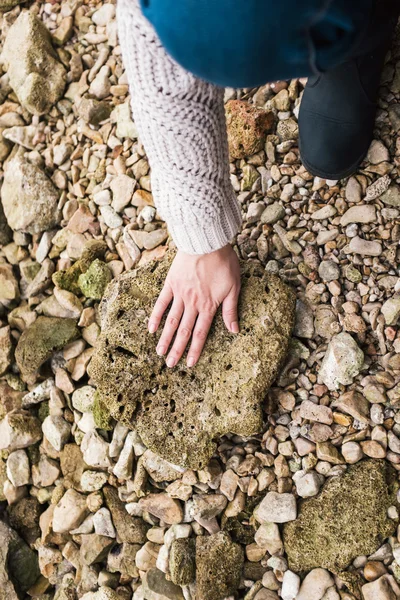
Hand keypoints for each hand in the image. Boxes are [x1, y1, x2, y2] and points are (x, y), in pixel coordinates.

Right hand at [148, 244, 240, 367]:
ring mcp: (180, 294)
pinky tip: (150, 328)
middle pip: (184, 331)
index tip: (189, 364)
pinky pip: (161, 302)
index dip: (195, 350)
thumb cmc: (224, 262)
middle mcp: (193, 303)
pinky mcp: (171, 283)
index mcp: (209, 306)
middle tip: (169, 365)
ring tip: (159, 352)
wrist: (206, 241)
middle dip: (177, 349)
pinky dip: (156, 316)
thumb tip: (234, 330)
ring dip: (165, 338)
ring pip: (172, 320)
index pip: (201, 333)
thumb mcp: (234, 286)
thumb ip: (231, 310)